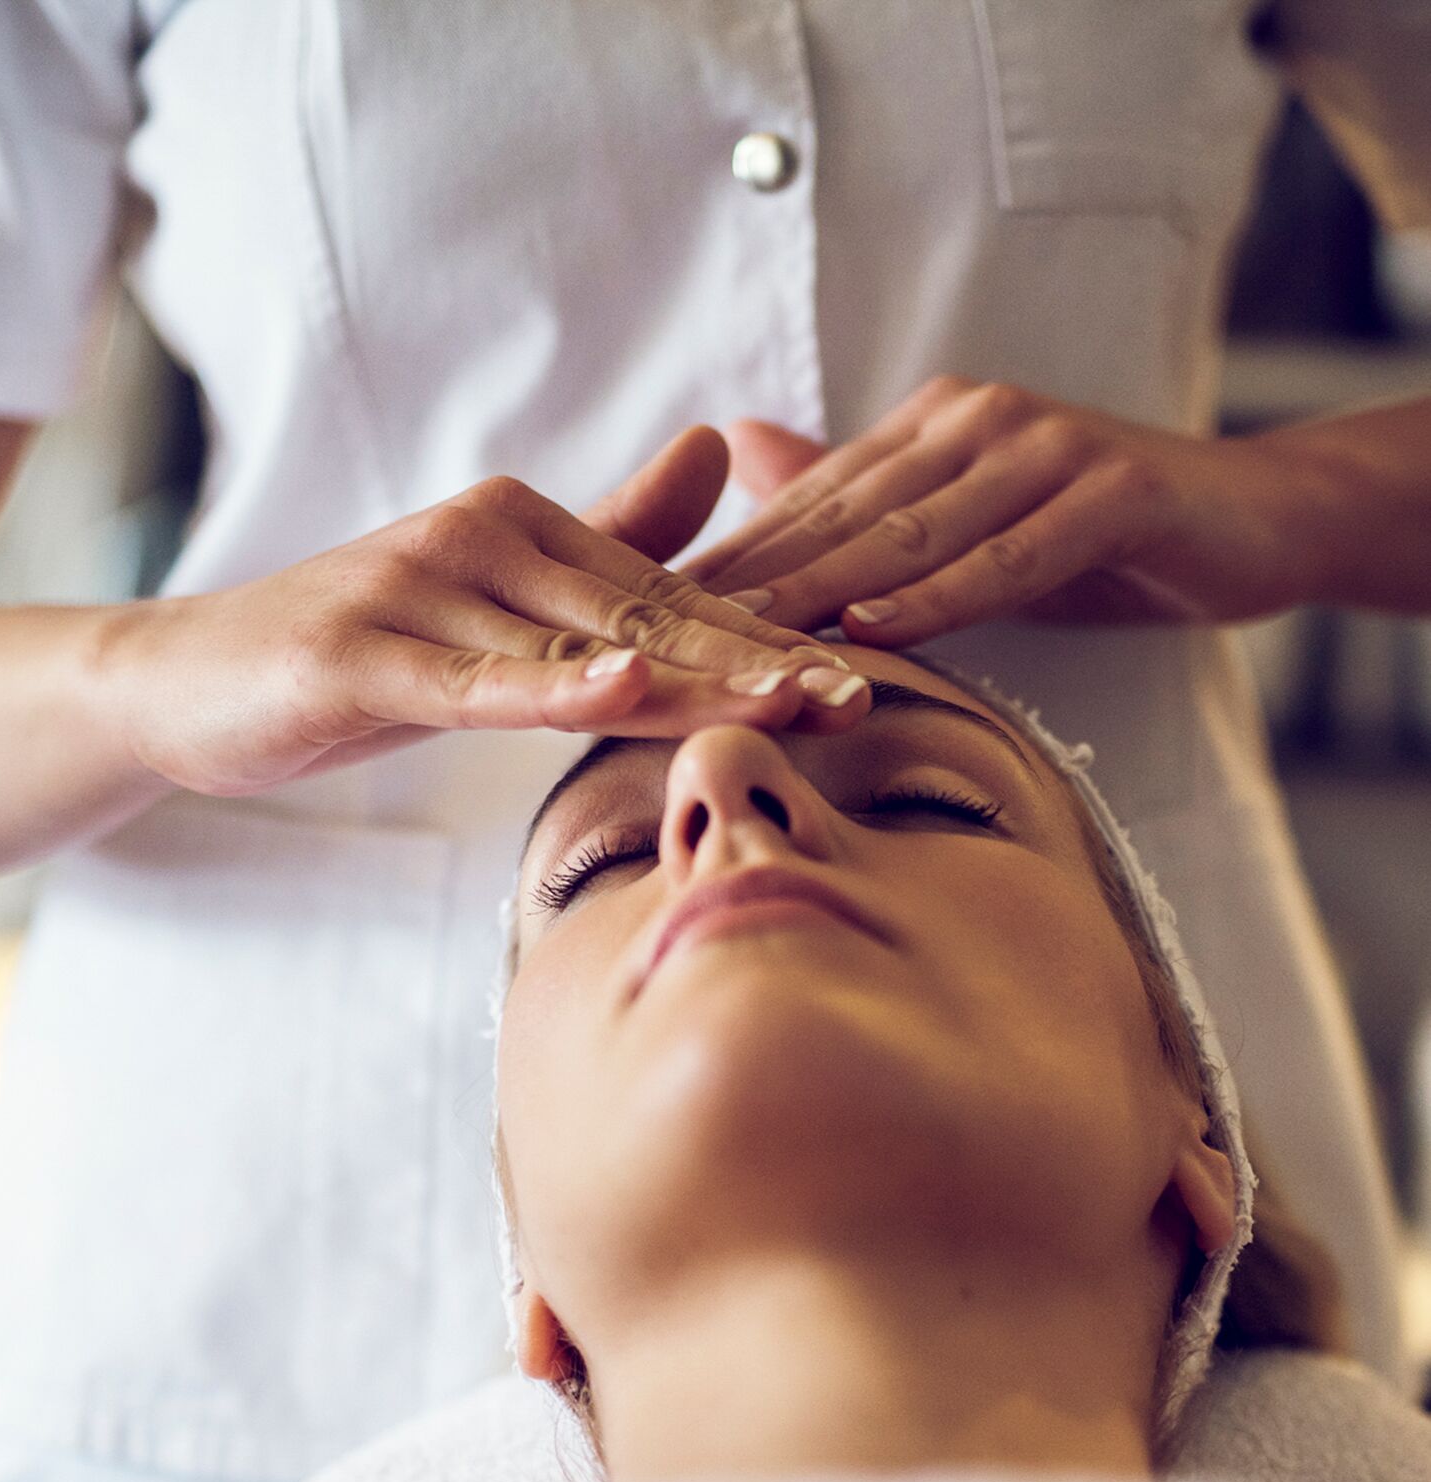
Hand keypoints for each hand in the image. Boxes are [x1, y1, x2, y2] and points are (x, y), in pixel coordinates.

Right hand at [94, 428, 867, 796]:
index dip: (765, 643)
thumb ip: (605, 533)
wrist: (194, 679)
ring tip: (789, 703)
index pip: (669, 598)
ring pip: (577, 648)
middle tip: (858, 700)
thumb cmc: (363, 648)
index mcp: (527, 529)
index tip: (859, 681)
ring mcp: (421, 592)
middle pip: (646, 616)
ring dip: (690, 679)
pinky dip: (549, 687)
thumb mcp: (493, 601)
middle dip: (757, 664)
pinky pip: (474, 682)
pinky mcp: (363, 655)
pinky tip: (624, 685)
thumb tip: (716, 453)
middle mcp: (485, 540)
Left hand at [681, 378, 1327, 644]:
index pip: (811, 505)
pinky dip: (941, 596)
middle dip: (746, 582)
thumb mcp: (972, 527)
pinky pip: (1010, 556)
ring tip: (740, 644)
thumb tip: (753, 457)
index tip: (641, 616)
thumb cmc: (1099, 535)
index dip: (725, 562)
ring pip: (912, 536)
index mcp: (930, 431)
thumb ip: (873, 500)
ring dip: (822, 593)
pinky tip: (875, 629)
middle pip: (841, 518)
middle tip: (657, 637)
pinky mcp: (1110, 491)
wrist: (1254, 518)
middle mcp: (975, 423)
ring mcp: (1043, 449)